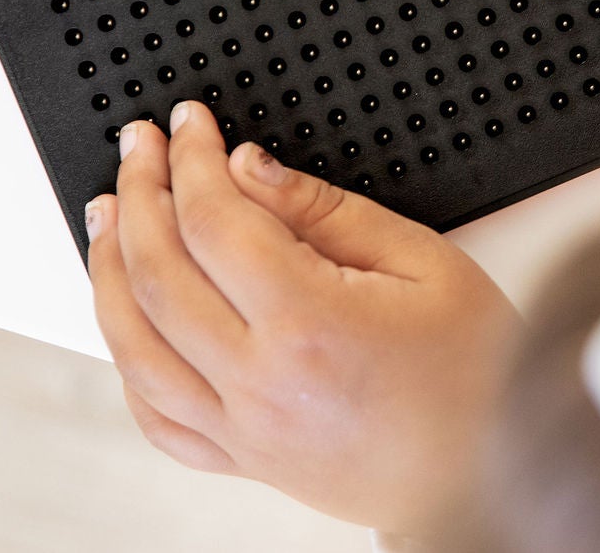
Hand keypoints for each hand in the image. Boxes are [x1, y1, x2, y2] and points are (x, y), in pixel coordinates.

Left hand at [85, 101, 520, 534]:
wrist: (492, 474)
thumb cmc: (476, 372)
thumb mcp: (423, 262)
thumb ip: (325, 212)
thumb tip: (248, 169)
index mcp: (309, 326)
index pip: (213, 222)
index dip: (192, 159)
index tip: (189, 125)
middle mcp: (261, 385)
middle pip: (157, 273)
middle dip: (140, 192)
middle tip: (140, 146)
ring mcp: (243, 430)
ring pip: (132, 344)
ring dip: (107, 269)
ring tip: (108, 213)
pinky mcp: (242, 460)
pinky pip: (154, 414)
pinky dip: (125, 358)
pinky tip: (125, 316)